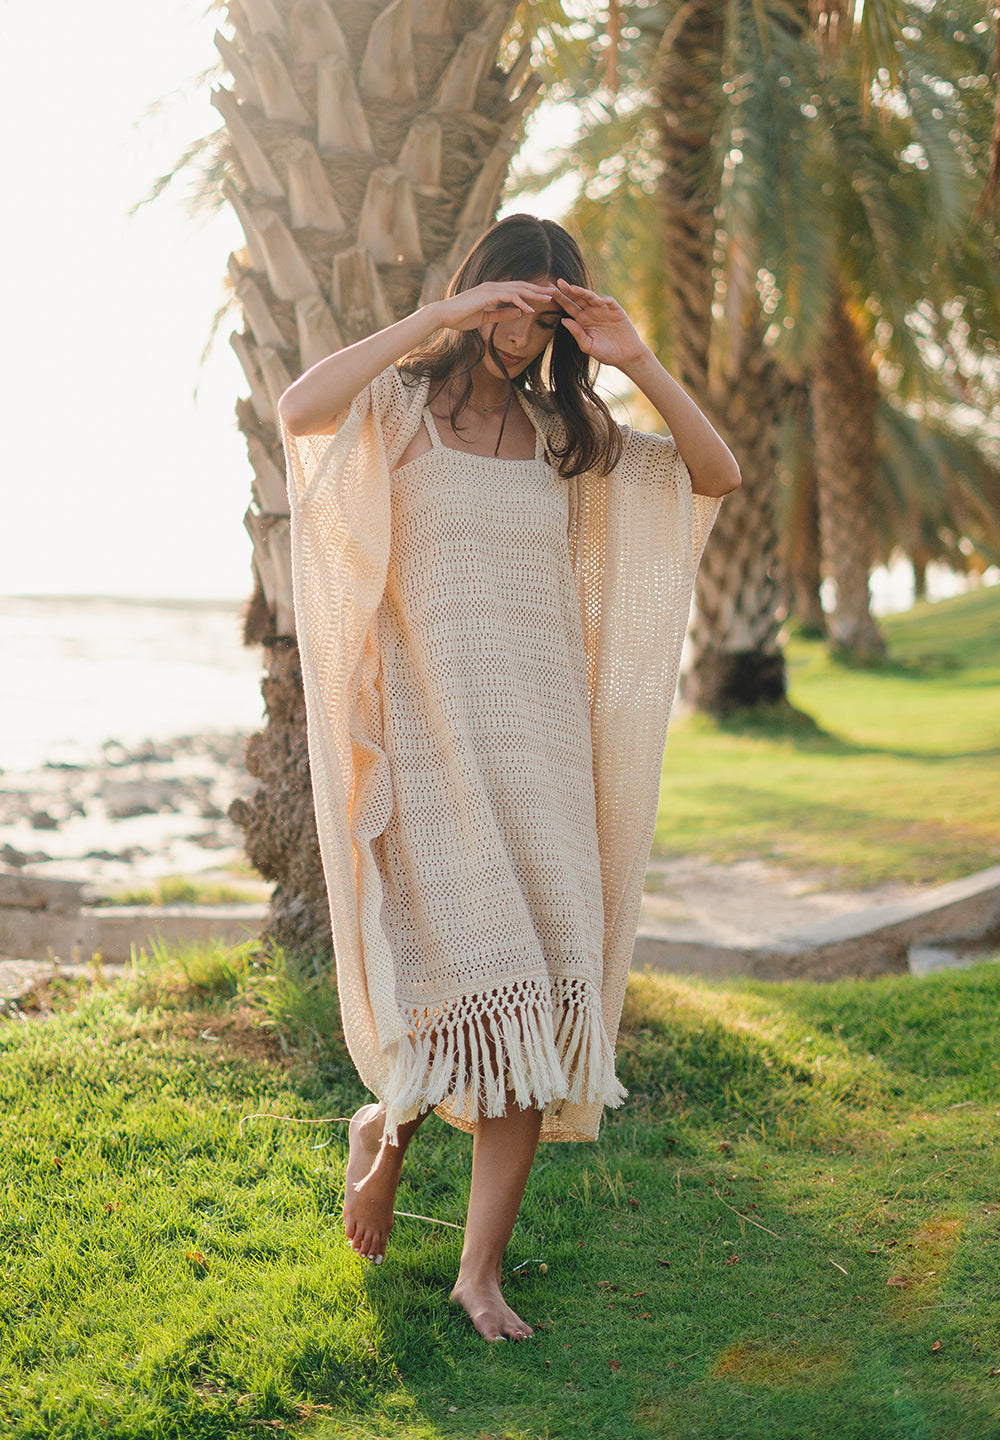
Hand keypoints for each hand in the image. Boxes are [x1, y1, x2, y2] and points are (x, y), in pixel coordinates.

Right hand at [431, 281, 556, 333]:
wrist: (443, 315)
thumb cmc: (460, 317)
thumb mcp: (485, 318)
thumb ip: (501, 314)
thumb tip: (518, 313)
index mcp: (493, 290)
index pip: (518, 289)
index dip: (533, 292)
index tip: (546, 296)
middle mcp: (494, 286)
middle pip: (522, 286)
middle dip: (539, 289)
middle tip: (555, 292)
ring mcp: (490, 289)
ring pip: (518, 289)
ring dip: (534, 294)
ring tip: (548, 299)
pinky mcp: (487, 296)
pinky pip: (508, 297)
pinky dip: (521, 302)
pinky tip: (530, 309)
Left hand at [547, 279, 647, 370]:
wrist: (626, 356)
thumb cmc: (606, 354)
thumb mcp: (589, 346)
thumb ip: (577, 333)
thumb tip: (563, 320)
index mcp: (582, 321)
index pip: (569, 306)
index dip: (560, 298)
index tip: (549, 291)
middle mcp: (591, 313)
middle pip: (578, 298)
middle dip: (568, 290)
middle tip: (558, 282)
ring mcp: (604, 310)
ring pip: (591, 297)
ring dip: (583, 292)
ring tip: (573, 289)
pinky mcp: (616, 310)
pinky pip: (609, 301)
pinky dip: (603, 300)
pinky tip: (598, 301)